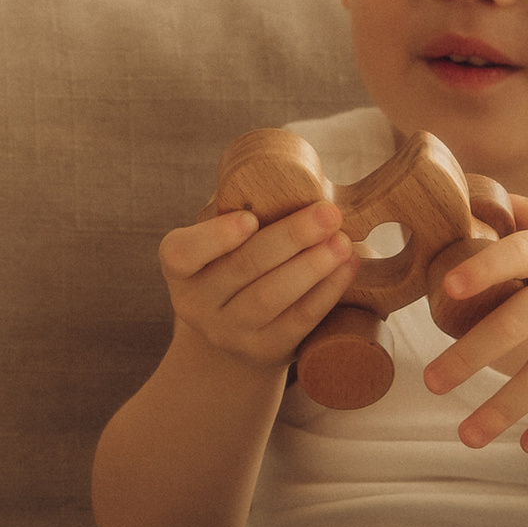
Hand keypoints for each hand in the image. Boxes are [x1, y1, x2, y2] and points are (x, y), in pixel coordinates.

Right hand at [158, 198, 359, 375]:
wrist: (235, 328)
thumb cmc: (233, 261)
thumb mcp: (221, 236)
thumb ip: (237, 208)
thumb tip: (289, 174)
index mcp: (180, 268)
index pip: (183, 254)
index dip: (215, 238)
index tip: (250, 219)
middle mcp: (196, 304)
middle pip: (242, 269)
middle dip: (290, 238)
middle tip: (328, 213)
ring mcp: (229, 333)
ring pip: (271, 298)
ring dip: (312, 266)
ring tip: (343, 241)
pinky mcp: (265, 352)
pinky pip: (298, 321)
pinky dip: (326, 292)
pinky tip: (347, 267)